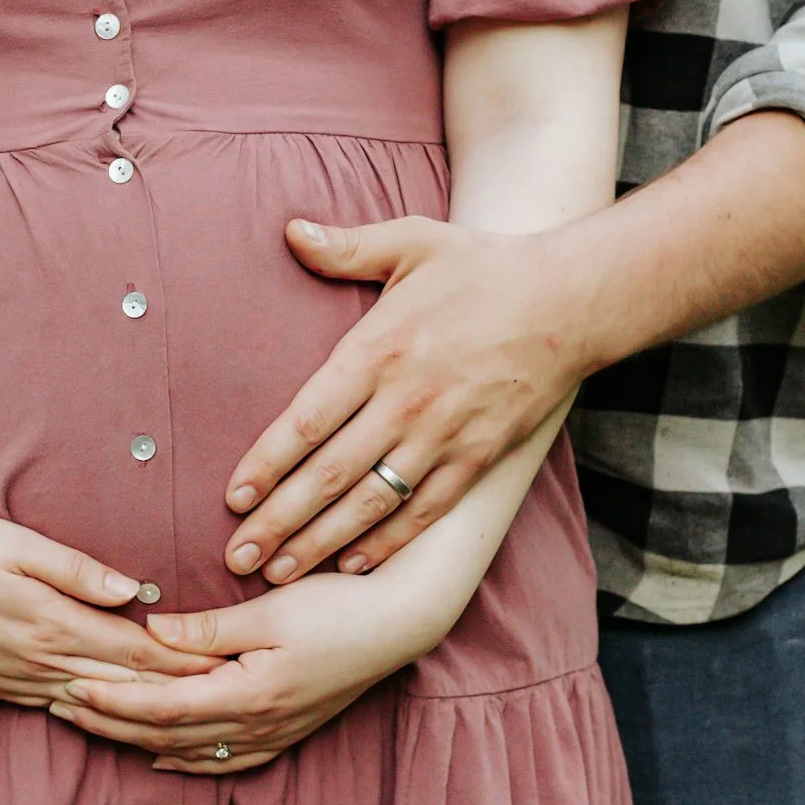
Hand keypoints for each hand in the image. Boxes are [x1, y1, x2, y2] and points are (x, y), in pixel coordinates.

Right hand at [0, 513, 223, 705]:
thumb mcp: (14, 542)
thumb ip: (76, 569)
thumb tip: (132, 591)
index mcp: (51, 625)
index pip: (137, 651)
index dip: (186, 660)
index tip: (230, 664)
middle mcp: (38, 663)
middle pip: (125, 686)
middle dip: (179, 694)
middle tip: (231, 698)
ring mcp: (17, 681)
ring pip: (96, 706)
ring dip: (142, 714)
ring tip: (190, 718)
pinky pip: (60, 710)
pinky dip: (99, 717)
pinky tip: (121, 721)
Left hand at [45, 570, 459, 772]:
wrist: (401, 624)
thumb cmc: (340, 606)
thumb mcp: (272, 609)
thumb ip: (209, 628)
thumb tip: (150, 632)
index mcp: (249, 694)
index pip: (161, 706)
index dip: (111, 701)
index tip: (68, 688)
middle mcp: (257, 725)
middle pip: (165, 735)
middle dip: (109, 724)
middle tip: (60, 708)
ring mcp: (273, 734)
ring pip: (189, 752)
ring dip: (136, 741)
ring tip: (92, 727)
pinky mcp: (285, 732)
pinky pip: (223, 761)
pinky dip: (184, 760)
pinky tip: (161, 754)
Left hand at [222, 216, 582, 583]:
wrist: (572, 300)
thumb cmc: (484, 268)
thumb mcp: (413, 241)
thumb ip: (347, 246)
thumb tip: (291, 231)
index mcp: (378, 350)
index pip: (307, 420)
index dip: (267, 463)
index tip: (233, 496)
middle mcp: (406, 402)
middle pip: (329, 475)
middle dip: (279, 521)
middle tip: (239, 556)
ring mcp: (444, 436)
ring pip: (371, 503)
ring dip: (321, 543)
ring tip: (279, 574)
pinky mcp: (477, 458)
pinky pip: (424, 512)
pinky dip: (387, 543)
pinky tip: (351, 566)